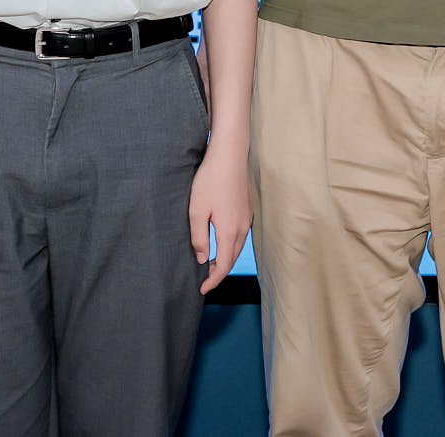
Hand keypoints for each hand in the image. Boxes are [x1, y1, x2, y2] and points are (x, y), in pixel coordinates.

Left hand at [189, 145, 250, 294]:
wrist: (230, 155)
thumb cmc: (210, 181)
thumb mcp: (197, 211)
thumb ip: (199, 238)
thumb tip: (203, 258)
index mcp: (229, 231)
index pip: (224, 265)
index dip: (213, 280)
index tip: (202, 289)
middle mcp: (242, 227)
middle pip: (233, 258)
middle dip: (219, 272)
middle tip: (203, 279)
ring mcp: (246, 217)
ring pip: (237, 246)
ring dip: (225, 258)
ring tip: (209, 263)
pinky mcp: (246, 208)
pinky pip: (239, 234)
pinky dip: (230, 245)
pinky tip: (220, 241)